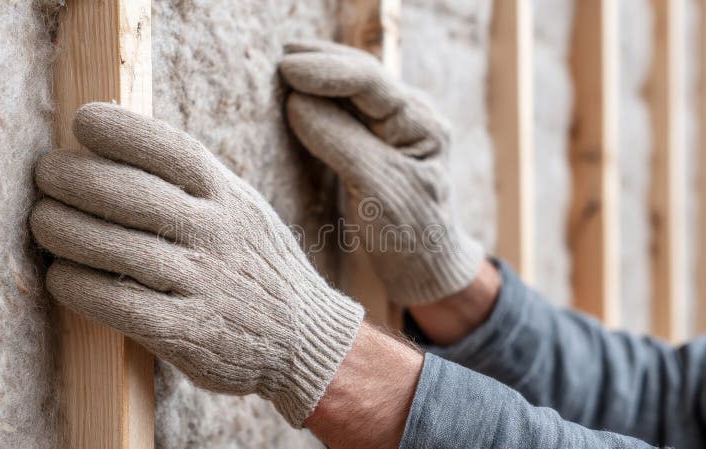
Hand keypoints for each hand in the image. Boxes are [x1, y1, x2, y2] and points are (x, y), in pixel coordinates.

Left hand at [30, 103, 363, 426]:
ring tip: (43, 222)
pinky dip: (79, 287)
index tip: (81, 122)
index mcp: (231, 197)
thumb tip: (120, 149)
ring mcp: (204, 283)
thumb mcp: (244, 211)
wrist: (306, 336)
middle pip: (130, 194)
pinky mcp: (189, 332)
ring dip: (63, 230)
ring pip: (117, 247)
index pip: (172, 150)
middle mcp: (218, 233)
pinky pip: (120, 304)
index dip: (121, 130)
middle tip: (45, 175)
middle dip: (72, 177)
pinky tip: (61, 277)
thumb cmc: (259, 266)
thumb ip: (198, 185)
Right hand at [280, 40, 483, 304]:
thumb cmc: (409, 234)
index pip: (371, 82)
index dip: (327, 71)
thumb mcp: (378, 189)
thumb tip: (296, 101)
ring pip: (352, 88)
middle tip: (280, 56)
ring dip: (319, 74)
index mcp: (421, 123)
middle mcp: (409, 116)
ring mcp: (392, 127)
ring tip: (284, 63)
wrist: (425, 268)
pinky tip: (297, 91)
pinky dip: (319, 97)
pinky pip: (345, 110)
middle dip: (321, 62)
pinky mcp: (374, 142)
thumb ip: (340, 141)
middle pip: (361, 75)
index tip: (287, 69)